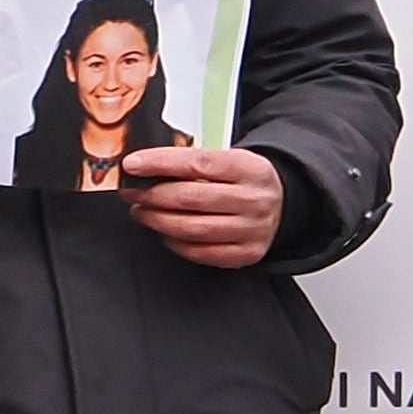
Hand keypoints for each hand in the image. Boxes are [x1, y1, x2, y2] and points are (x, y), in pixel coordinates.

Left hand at [122, 141, 283, 267]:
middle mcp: (255, 200)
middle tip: (131, 192)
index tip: (133, 165)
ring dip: (156, 220)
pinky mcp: (247, 253)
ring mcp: (253, 229)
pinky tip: (163, 231)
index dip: (160, 163)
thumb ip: (192, 162)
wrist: (281, 204)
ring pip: (191, 228)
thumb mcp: (229, 160)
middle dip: (151, 195)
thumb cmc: (243, 180)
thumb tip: (144, 166)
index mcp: (251, 169)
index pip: (198, 163)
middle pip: (190, 198)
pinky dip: (174, 242)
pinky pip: (199, 252)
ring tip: (141, 211)